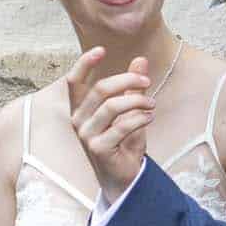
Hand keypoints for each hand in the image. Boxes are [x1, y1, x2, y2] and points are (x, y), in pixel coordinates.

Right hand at [66, 47, 154, 203]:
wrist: (123, 176)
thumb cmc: (123, 142)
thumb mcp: (130, 110)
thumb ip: (132, 86)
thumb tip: (140, 60)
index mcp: (81, 109)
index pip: (74, 82)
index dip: (84, 64)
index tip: (101, 50)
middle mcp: (79, 121)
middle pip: (100, 89)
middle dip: (127, 81)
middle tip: (147, 82)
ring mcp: (86, 136)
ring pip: (112, 106)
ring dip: (137, 101)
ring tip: (151, 104)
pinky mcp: (98, 148)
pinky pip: (121, 126)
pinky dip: (140, 118)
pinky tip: (149, 117)